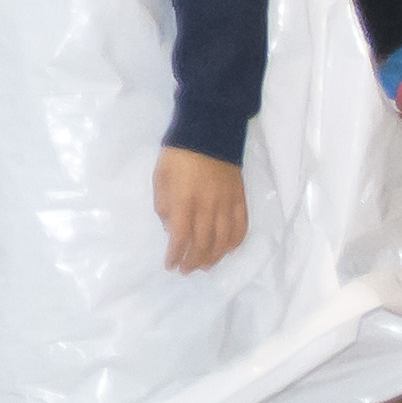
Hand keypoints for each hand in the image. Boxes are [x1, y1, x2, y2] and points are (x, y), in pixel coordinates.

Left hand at [155, 148, 246, 274]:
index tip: (170, 265)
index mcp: (185, 200)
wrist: (210, 132)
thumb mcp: (160, 178)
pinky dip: (234, 242)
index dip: (176, 255)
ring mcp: (227, 203)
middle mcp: (208, 206)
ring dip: (214, 257)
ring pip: (223, 240)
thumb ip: (164, 205)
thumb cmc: (178, 155)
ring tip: (204, 265)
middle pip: (203, 244)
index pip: (181, 237)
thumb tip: (171, 229)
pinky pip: (241, 227)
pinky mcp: (240, 199)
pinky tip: (227, 250)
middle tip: (186, 270)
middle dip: (193, 261)